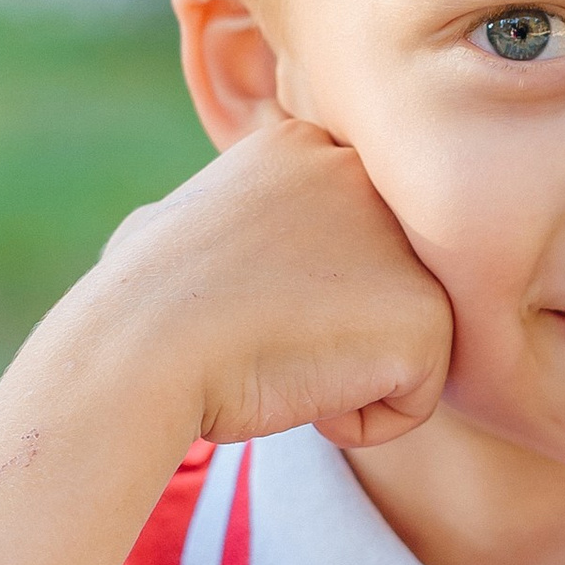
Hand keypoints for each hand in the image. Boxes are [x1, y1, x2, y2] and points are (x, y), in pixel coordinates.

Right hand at [82, 109, 453, 451]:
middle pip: (373, 289)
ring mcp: (405, 240)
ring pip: (397, 343)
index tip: (234, 303)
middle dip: (325, 331)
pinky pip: (415, 399)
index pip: (337, 246)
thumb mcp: (173, 222)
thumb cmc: (135, 301)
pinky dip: (357, 420)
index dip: (285, 298)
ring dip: (340, 374)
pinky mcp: (429, 313)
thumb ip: (227, 219)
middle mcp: (368, 176)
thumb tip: (192, 233)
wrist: (144, 346)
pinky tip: (299, 388)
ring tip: (277, 357)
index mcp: (305, 144)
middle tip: (258, 334)